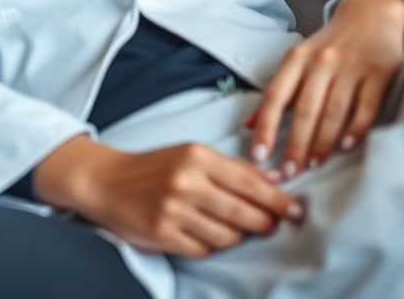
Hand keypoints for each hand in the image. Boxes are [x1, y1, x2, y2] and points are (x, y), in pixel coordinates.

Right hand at [32, 135, 302, 257]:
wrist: (107, 180)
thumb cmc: (154, 166)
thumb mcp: (191, 154)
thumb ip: (230, 168)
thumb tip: (272, 181)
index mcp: (197, 156)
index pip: (249, 181)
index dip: (277, 199)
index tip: (296, 209)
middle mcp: (186, 182)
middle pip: (244, 213)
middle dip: (265, 222)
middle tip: (272, 224)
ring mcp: (173, 210)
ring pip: (227, 236)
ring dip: (235, 235)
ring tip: (227, 225)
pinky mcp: (163, 234)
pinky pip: (203, 249)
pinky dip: (209, 245)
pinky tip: (201, 233)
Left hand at [246, 0, 403, 178]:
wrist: (370, 15)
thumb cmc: (328, 46)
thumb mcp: (298, 61)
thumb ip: (277, 94)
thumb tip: (248, 126)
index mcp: (297, 58)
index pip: (276, 96)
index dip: (266, 127)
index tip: (259, 156)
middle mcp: (321, 62)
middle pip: (305, 109)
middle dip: (295, 145)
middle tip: (288, 173)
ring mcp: (351, 67)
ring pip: (333, 111)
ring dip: (322, 142)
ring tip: (313, 166)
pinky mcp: (378, 74)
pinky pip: (365, 106)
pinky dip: (356, 128)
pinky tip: (347, 147)